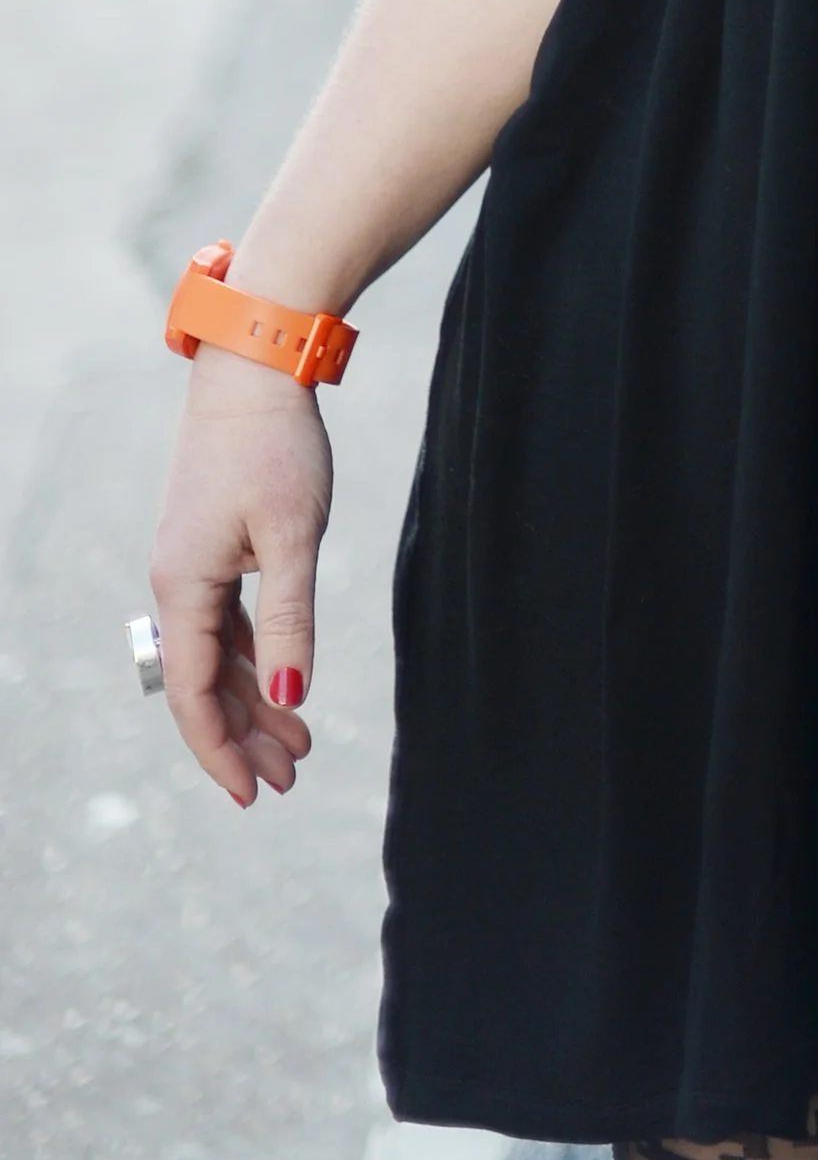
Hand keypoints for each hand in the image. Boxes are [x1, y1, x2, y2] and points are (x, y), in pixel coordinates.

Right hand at [148, 350, 333, 804]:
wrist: (255, 365)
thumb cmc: (275, 445)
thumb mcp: (293, 537)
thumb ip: (290, 621)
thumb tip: (290, 697)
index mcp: (183, 586)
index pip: (193, 694)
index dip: (221, 749)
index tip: (255, 794)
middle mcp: (176, 582)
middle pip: (204, 682)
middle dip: (245, 735)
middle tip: (291, 777)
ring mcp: (192, 563)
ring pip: (218, 653)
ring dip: (254, 698)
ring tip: (298, 743)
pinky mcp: (213, 544)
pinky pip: (227, 621)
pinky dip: (256, 656)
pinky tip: (283, 682)